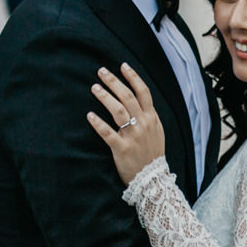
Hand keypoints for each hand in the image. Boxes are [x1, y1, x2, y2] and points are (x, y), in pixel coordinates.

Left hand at [87, 65, 165, 184]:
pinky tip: (89, 115)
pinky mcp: (122, 149)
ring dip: (105, 97)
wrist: (153, 180)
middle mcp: (143, 124)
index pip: (143, 92)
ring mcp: (133, 136)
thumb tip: (140, 100)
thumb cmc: (152, 155)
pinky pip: (108, 133)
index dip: (133, 77)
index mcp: (151, 118)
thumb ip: (149, 116)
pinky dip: (98, 123)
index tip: (122, 66)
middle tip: (101, 71)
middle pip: (127, 97)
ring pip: (118, 110)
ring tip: (94, 87)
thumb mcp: (157, 132)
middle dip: (114, 81)